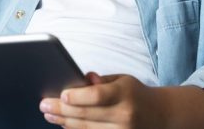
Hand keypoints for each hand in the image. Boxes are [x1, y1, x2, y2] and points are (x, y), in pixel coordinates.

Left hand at [39, 72, 164, 128]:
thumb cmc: (135, 93)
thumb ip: (101, 80)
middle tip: (44, 106)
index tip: (61, 95)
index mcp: (124, 93)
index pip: (97, 96)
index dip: (77, 96)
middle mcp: (124, 115)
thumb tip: (83, 78)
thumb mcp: (122, 79)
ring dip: (64, 122)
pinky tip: (65, 125)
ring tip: (49, 115)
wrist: (160, 115)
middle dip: (61, 110)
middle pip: (86, 114)